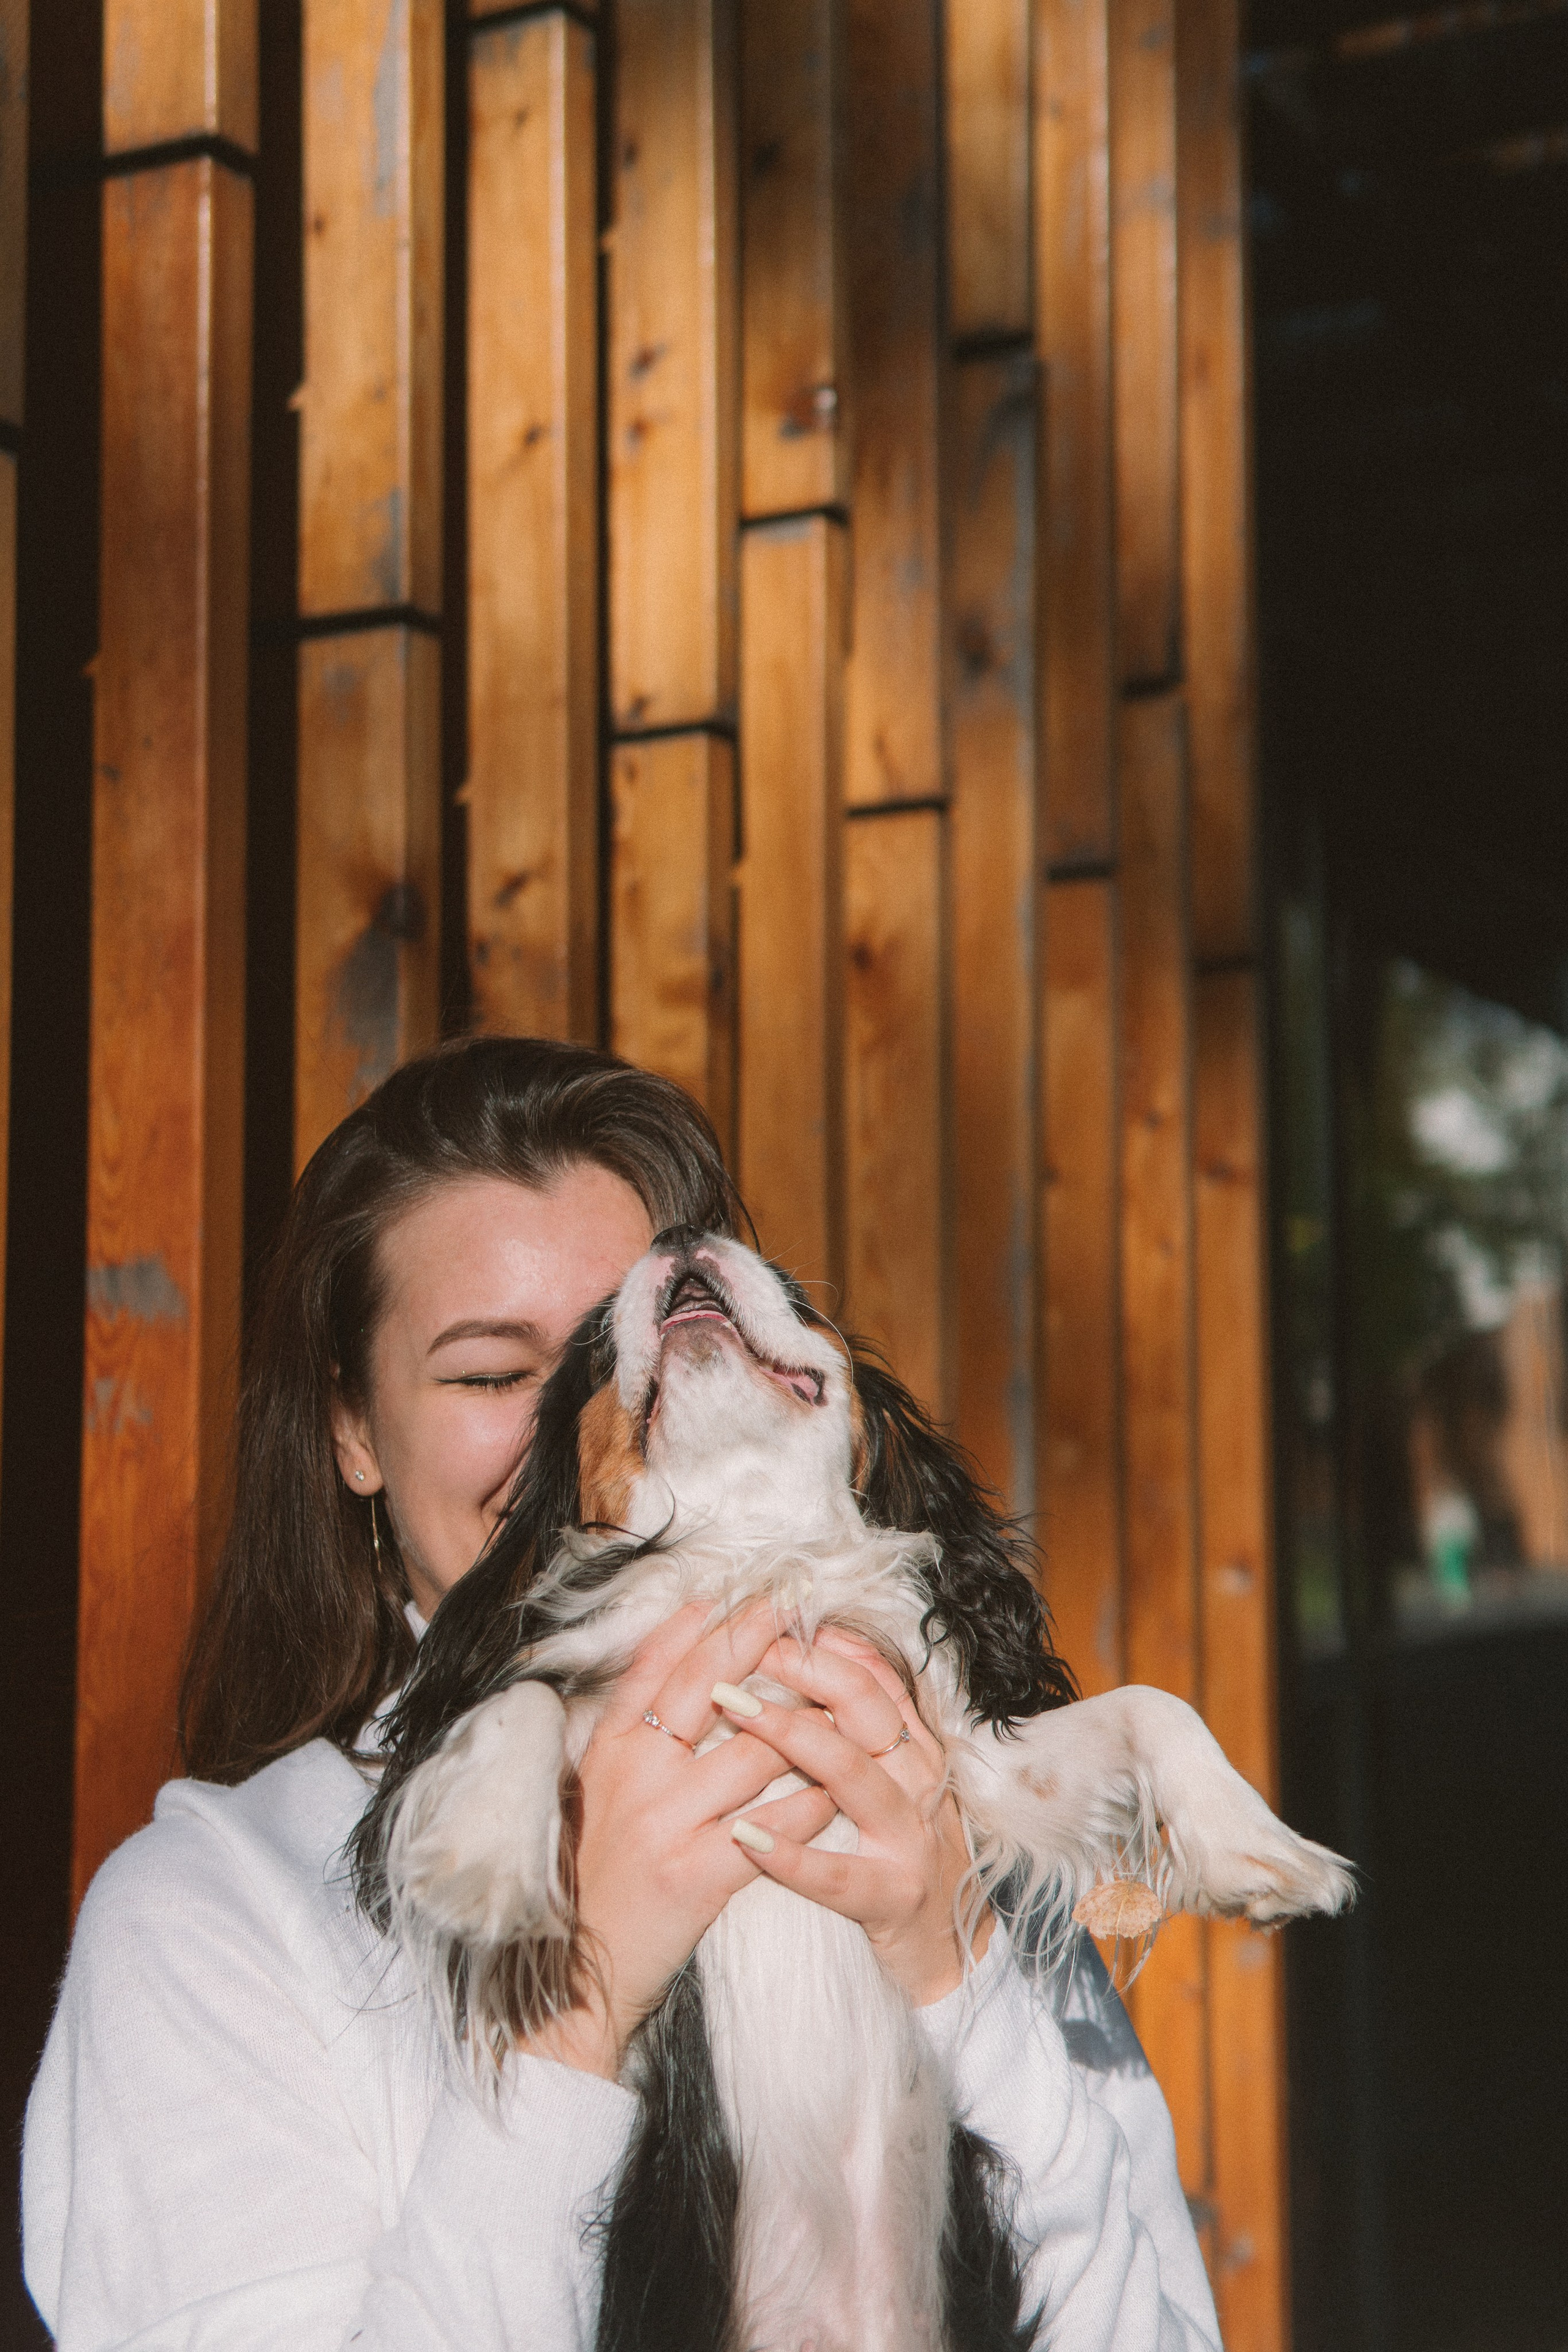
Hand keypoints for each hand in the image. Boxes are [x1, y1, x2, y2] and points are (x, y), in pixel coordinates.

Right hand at [523, 1600, 834, 2079]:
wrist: (579, 1972)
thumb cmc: (597, 1877)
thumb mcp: (599, 1793)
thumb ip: (633, 1736)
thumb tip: (674, 1666)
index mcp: (608, 1753)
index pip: (654, 1670)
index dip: (695, 1627)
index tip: (730, 1594)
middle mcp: (635, 1777)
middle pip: (706, 1690)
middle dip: (754, 1642)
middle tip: (792, 1611)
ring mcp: (666, 1824)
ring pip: (754, 1753)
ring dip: (806, 1724)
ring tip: (841, 1700)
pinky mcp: (697, 1875)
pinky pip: (771, 1826)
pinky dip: (809, 1803)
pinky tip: (836, 1788)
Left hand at [720, 1629, 992, 2006]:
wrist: (948, 1955)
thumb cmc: (901, 1854)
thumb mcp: (893, 1779)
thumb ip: (862, 1723)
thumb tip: (824, 1645)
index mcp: (915, 1749)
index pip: (874, 1676)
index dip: (821, 1644)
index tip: (769, 1619)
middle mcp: (919, 1782)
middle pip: (866, 1707)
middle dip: (804, 1670)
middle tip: (742, 1648)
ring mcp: (911, 1839)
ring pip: (853, 1774)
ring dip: (791, 1735)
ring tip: (734, 1708)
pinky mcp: (895, 1897)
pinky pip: (840, 1874)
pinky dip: (793, 1855)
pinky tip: (746, 1836)